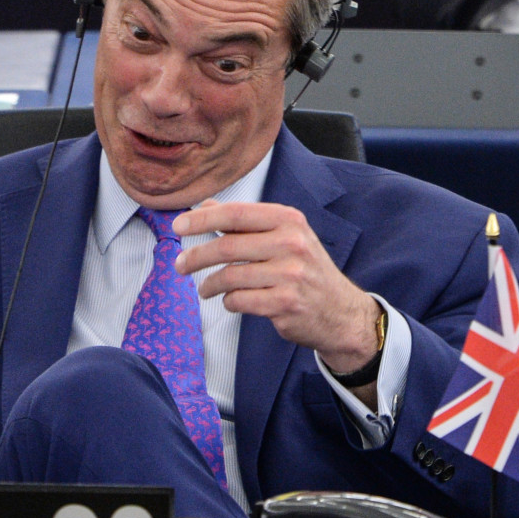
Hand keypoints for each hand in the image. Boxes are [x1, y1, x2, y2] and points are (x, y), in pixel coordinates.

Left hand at [172, 199, 381, 373]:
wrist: (340, 311)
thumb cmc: (305, 269)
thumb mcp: (283, 236)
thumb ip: (244, 222)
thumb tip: (204, 206)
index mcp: (288, 220)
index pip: (235, 214)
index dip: (202, 219)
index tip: (178, 226)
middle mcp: (291, 244)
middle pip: (227, 247)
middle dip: (195, 257)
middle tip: (179, 265)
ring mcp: (290, 275)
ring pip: (230, 277)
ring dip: (209, 284)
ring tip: (204, 288)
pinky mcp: (285, 304)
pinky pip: (240, 300)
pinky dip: (229, 301)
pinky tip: (232, 300)